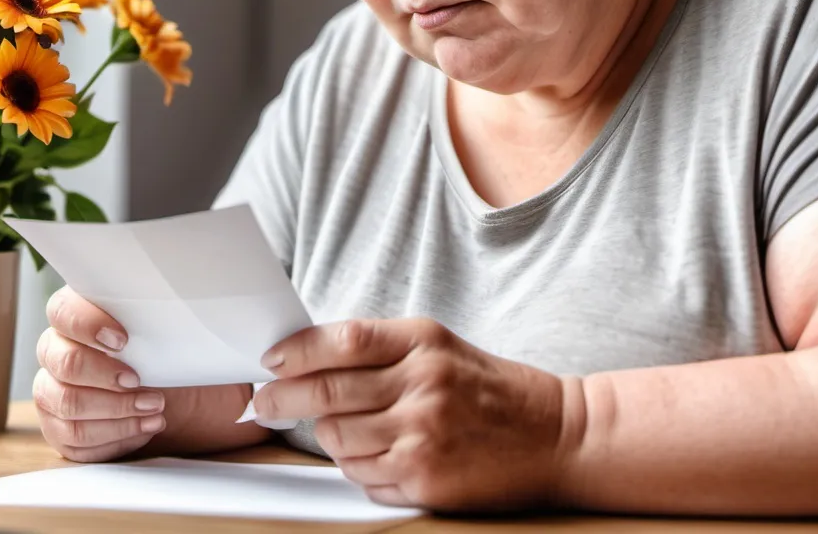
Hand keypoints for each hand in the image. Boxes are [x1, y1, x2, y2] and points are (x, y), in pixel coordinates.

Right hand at [33, 286, 166, 461]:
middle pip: (66, 364)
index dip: (89, 325)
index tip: (123, 340)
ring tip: (155, 408)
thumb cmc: (151, 344)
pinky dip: (116, 435)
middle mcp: (53, 352)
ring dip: (117, 410)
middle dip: (107, 376)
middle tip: (140, 381)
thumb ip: (144, 312)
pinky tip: (144, 427)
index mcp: (70, 317)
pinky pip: (77, 439)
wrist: (159, 384)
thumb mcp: (150, 323)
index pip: (63, 312)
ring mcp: (50, 392)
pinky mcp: (58, 429)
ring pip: (70, 405)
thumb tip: (169, 300)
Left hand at [252, 317, 584, 510]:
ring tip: (346, 428)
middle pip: (329, 391)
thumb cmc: (489, 388)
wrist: (553, 435)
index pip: (345, 339)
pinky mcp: (425, 479)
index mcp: (424, 341)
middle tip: (264, 401)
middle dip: (284, 397)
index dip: (299, 350)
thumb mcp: (441, 347)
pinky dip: (358, 466)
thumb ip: (384, 348)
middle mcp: (422, 384)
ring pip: (338, 438)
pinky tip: (378, 454)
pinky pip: (363, 476)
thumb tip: (312, 358)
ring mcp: (423, 434)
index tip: (272, 359)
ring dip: (330, 435)